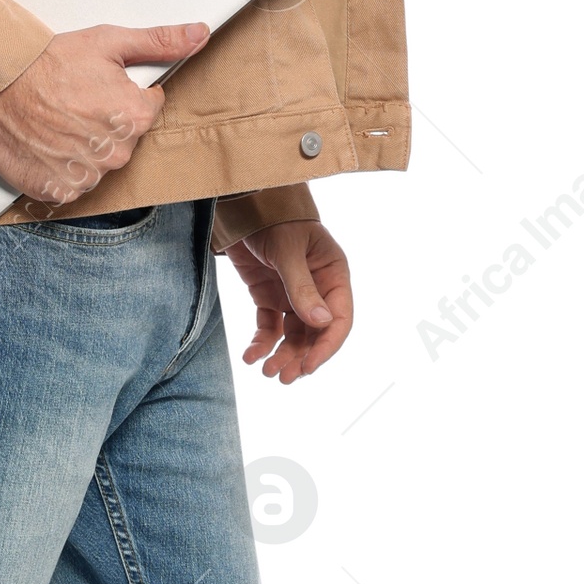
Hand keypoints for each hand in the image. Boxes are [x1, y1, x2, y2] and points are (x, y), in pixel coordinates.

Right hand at [0, 21, 208, 202]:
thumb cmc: (48, 64)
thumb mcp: (108, 43)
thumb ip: (159, 42)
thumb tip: (197, 35)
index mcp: (136, 117)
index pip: (146, 109)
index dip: (123, 94)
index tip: (98, 87)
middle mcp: (117, 153)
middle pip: (123, 138)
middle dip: (104, 121)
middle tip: (74, 102)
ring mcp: (88, 176)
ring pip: (98, 161)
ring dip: (83, 146)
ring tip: (58, 122)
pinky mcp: (61, 190)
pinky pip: (72, 182)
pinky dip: (62, 167)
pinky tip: (49, 144)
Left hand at [225, 221, 352, 379]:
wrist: (244, 206)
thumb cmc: (275, 219)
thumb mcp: (288, 251)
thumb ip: (301, 287)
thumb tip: (320, 323)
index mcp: (333, 276)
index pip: (339, 319)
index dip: (326, 346)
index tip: (309, 366)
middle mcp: (317, 290)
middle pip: (315, 334)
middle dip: (301, 357)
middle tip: (283, 377)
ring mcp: (292, 295)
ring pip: (293, 336)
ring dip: (282, 356)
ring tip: (268, 373)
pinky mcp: (269, 297)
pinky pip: (269, 327)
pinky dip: (261, 343)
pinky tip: (251, 357)